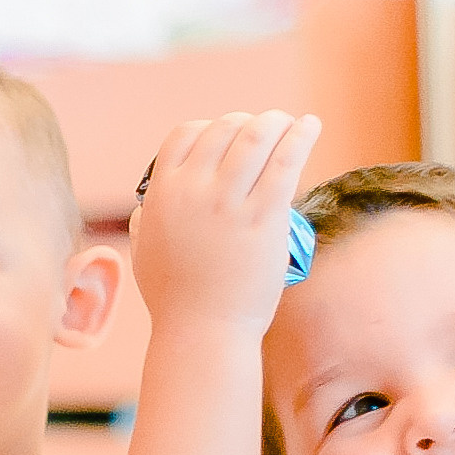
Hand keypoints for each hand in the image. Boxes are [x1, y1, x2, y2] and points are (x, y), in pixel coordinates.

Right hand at [129, 110, 320, 333]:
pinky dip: (302, 135)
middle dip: (249, 123)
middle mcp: (191, 191)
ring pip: (257, 135)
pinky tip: (310, 126)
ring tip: (293, 124)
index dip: (210, 128)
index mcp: (161, 195)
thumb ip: (145, 223)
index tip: (229, 137)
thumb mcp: (144, 254)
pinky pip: (287, 160)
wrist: (202, 332)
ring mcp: (228, 203)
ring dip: (277, 122)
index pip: (185, 134)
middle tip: (267, 130)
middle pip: (224, 128)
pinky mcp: (264, 217)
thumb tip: (146, 207)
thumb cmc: (174, 299)